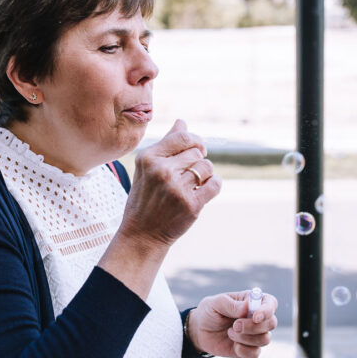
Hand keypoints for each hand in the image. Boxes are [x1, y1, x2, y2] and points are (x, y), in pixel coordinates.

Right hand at [119, 119, 220, 247]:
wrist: (142, 235)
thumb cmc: (145, 199)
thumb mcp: (146, 169)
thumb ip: (165, 144)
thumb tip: (182, 122)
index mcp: (149, 158)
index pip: (183, 137)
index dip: (195, 142)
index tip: (197, 150)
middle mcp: (161, 170)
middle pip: (197, 152)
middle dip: (197, 161)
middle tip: (189, 175)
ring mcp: (176, 188)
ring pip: (207, 167)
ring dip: (205, 175)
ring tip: (193, 185)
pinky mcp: (191, 204)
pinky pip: (215, 184)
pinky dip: (213, 186)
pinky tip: (202, 192)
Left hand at [188, 290, 278, 357]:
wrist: (200, 331)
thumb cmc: (209, 312)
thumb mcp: (215, 304)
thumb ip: (231, 305)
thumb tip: (247, 308)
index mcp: (252, 302)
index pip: (270, 303)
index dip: (267, 310)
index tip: (255, 317)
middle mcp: (257, 318)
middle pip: (271, 323)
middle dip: (253, 327)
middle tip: (235, 325)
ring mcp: (255, 334)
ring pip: (265, 339)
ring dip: (246, 338)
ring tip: (230, 333)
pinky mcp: (250, 349)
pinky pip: (256, 353)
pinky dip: (243, 350)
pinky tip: (233, 345)